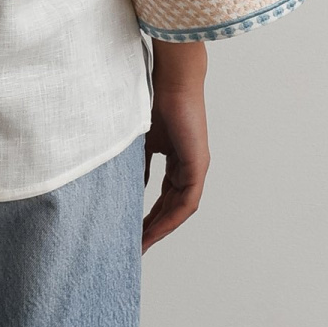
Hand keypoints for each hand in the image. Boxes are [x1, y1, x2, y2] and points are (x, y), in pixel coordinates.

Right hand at [142, 40, 208, 250]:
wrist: (171, 79)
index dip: (150, 216)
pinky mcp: (198, 165)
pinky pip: (187, 202)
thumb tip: (129, 189)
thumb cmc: (154, 100)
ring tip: (142, 245)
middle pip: (173, 208)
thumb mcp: (140, 142)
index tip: (134, 232)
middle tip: (136, 247)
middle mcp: (190, 167)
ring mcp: (196, 167)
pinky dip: (171, 218)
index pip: (165, 197)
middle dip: (154, 229)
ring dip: (162, 228)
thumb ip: (137, 166)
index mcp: (177, 160)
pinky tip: (155, 230)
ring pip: (181, 209)